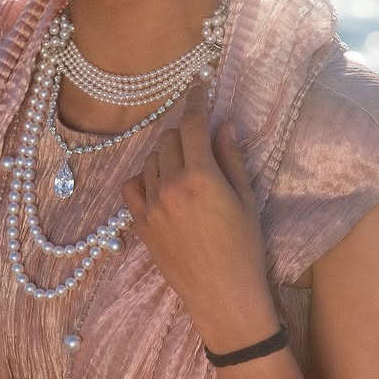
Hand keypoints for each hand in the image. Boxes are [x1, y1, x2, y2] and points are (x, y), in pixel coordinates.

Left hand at [121, 84, 279, 349]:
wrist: (224, 296)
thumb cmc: (245, 249)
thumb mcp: (246, 200)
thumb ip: (231, 159)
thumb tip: (224, 124)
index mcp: (201, 176)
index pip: (192, 123)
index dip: (195, 98)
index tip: (198, 83)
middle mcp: (170, 186)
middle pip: (170, 138)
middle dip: (186, 131)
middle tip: (200, 137)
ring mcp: (151, 206)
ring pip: (150, 160)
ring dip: (167, 153)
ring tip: (186, 165)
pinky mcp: (140, 226)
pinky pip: (132, 187)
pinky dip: (144, 178)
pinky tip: (160, 185)